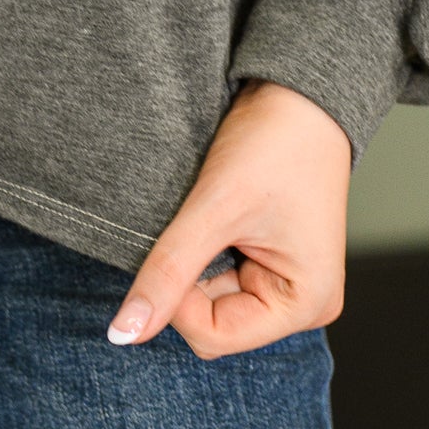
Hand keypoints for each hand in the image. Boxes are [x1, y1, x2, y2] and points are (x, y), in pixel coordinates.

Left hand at [106, 81, 351, 360]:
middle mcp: (302, 304)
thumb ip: (168, 273)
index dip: (177, 300)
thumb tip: (124, 334)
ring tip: (213, 214)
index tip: (175, 245)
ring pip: (209, 299)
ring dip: (194, 262)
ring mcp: (286, 283)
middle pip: (211, 323)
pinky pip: (218, 276)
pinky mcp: (270, 262)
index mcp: (304, 303)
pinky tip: (215, 216)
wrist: (300, 91)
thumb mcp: (215, 208)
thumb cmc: (276, 143)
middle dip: (189, 280)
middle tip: (199, 224)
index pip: (212, 336)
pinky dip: (203, 250)